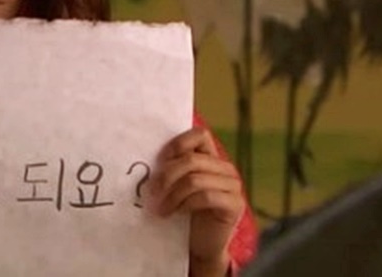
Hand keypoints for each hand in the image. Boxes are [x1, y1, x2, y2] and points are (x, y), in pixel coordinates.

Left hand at [148, 128, 244, 275]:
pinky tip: (177, 213)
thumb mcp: (177, 186)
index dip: (177, 145)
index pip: (200, 135)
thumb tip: (147, 159)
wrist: (200, 247)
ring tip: (160, 209)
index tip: (158, 162)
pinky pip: (206, 196)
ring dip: (172, 195)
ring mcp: (233, 186)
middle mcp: (225, 168)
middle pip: (192, 160)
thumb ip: (172, 169)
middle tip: (151, 192)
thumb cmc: (184, 214)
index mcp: (212, 158)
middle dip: (167, 176)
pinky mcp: (235, 204)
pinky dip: (186, 204)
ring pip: (195, 179)